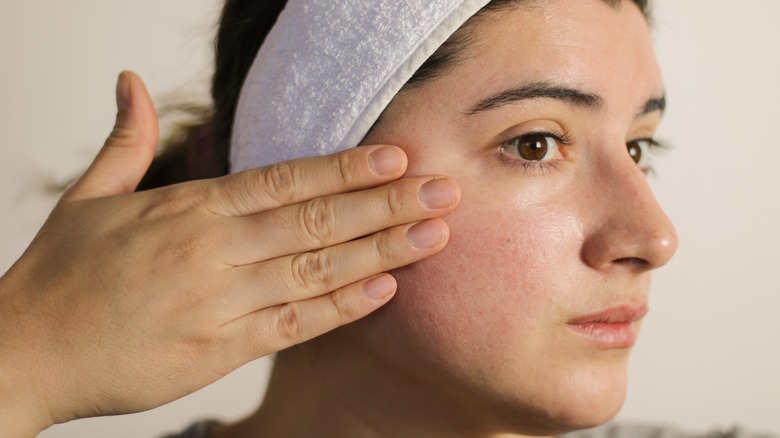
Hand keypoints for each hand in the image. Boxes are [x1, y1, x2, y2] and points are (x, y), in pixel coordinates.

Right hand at [0, 72, 459, 435]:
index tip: (395, 157)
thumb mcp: (88, 198)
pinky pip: (292, 326)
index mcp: (186, 209)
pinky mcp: (219, 351)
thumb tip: (131, 81)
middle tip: (443, 190)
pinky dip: (340, 309)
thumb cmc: (59, 276)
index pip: (282, 181)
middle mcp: (210, 251)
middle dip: (384, 204)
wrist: (23, 353)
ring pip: (315, 271)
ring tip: (433, 234)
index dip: (343, 169)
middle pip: (314, 222)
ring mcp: (218, 303)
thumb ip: (124, 140)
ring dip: (380, 251)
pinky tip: (384, 290)